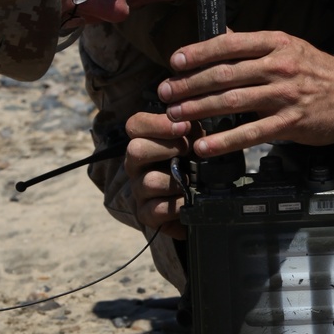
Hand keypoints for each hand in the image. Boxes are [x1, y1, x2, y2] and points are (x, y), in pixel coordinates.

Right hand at [124, 111, 187, 237]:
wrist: (198, 203)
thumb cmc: (194, 166)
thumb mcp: (195, 143)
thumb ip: (191, 130)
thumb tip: (191, 120)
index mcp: (143, 142)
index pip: (135, 125)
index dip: (157, 124)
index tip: (184, 127)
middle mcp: (135, 165)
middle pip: (135, 150)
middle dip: (166, 148)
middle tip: (188, 151)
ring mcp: (138, 190)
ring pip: (150, 181)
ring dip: (176, 180)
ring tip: (192, 180)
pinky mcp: (145, 214)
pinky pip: (157, 209)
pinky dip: (178, 204)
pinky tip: (189, 200)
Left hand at [158, 31, 333, 157]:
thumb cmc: (316, 71)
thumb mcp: (288, 47)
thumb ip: (253, 45)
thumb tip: (221, 35)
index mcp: (275, 44)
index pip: (229, 45)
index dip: (198, 53)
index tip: (175, 62)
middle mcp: (278, 66)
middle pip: (224, 74)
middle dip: (189, 84)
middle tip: (165, 93)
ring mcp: (284, 95)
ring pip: (232, 102)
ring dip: (199, 109)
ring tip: (175, 117)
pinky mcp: (290, 123)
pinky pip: (250, 133)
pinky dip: (224, 140)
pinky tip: (204, 146)